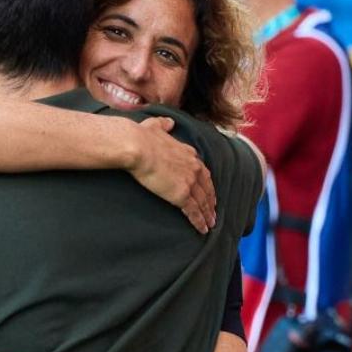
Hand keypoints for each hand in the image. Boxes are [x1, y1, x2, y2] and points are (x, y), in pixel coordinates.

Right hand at [127, 117, 216, 232]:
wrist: (137, 146)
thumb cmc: (142, 137)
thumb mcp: (155, 126)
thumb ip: (164, 125)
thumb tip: (168, 122)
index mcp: (188, 153)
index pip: (203, 171)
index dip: (207, 183)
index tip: (209, 191)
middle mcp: (193, 168)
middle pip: (207, 188)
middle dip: (211, 201)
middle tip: (214, 212)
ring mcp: (189, 182)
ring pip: (203, 202)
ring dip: (208, 214)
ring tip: (210, 224)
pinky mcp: (182, 195)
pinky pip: (194, 212)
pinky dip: (199, 221)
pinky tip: (203, 229)